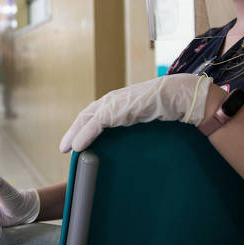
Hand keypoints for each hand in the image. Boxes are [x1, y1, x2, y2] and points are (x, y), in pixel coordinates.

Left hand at [59, 73, 212, 152]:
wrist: (178, 96)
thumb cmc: (167, 106)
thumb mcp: (146, 118)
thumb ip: (136, 124)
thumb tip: (137, 142)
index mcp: (119, 102)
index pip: (95, 115)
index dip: (84, 127)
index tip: (78, 141)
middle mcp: (113, 101)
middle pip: (86, 116)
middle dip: (74, 131)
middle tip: (66, 147)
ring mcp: (113, 103)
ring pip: (86, 119)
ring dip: (74, 134)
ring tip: (66, 148)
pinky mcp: (115, 109)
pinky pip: (94, 124)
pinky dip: (83, 135)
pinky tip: (76, 147)